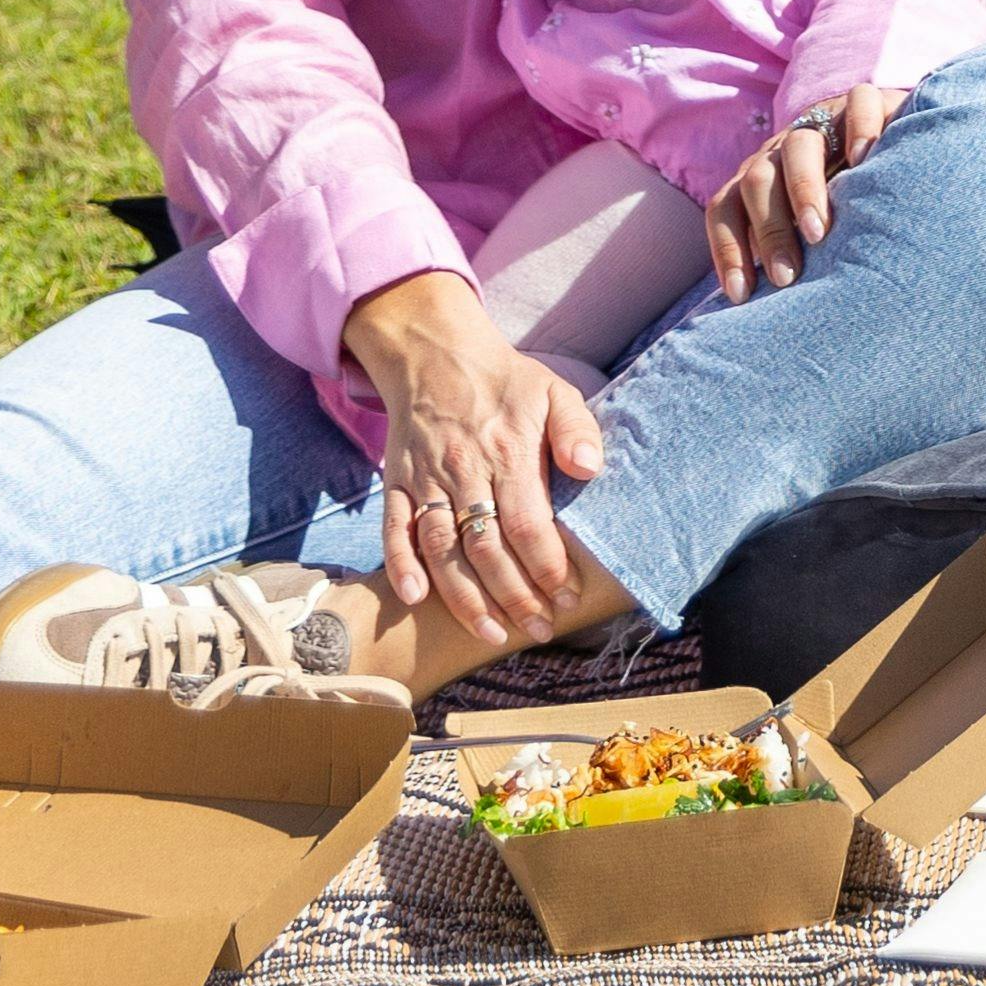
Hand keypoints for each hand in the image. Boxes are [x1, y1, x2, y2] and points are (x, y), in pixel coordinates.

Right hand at [344, 266, 602, 647]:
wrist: (435, 352)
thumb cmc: (506, 381)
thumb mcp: (554, 391)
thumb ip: (577, 430)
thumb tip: (591, 469)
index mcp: (508, 453)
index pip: (529, 526)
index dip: (547, 568)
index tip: (565, 598)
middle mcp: (465, 471)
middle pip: (487, 548)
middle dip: (514, 598)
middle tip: (537, 629)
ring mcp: (426, 479)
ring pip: (441, 550)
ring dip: (464, 597)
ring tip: (490, 633)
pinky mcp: (397, 482)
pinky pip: (394, 529)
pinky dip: (400, 566)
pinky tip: (416, 599)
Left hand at [694, 85, 900, 303]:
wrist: (901, 139)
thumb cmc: (852, 206)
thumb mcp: (815, 231)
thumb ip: (793, 259)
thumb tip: (767, 327)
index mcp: (761, 180)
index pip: (724, 209)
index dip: (727, 250)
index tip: (741, 296)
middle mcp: (784, 150)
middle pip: (757, 181)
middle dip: (769, 230)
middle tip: (787, 276)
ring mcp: (824, 122)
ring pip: (799, 145)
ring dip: (804, 190)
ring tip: (820, 232)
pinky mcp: (868, 101)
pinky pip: (857, 105)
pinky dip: (860, 130)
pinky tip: (868, 161)